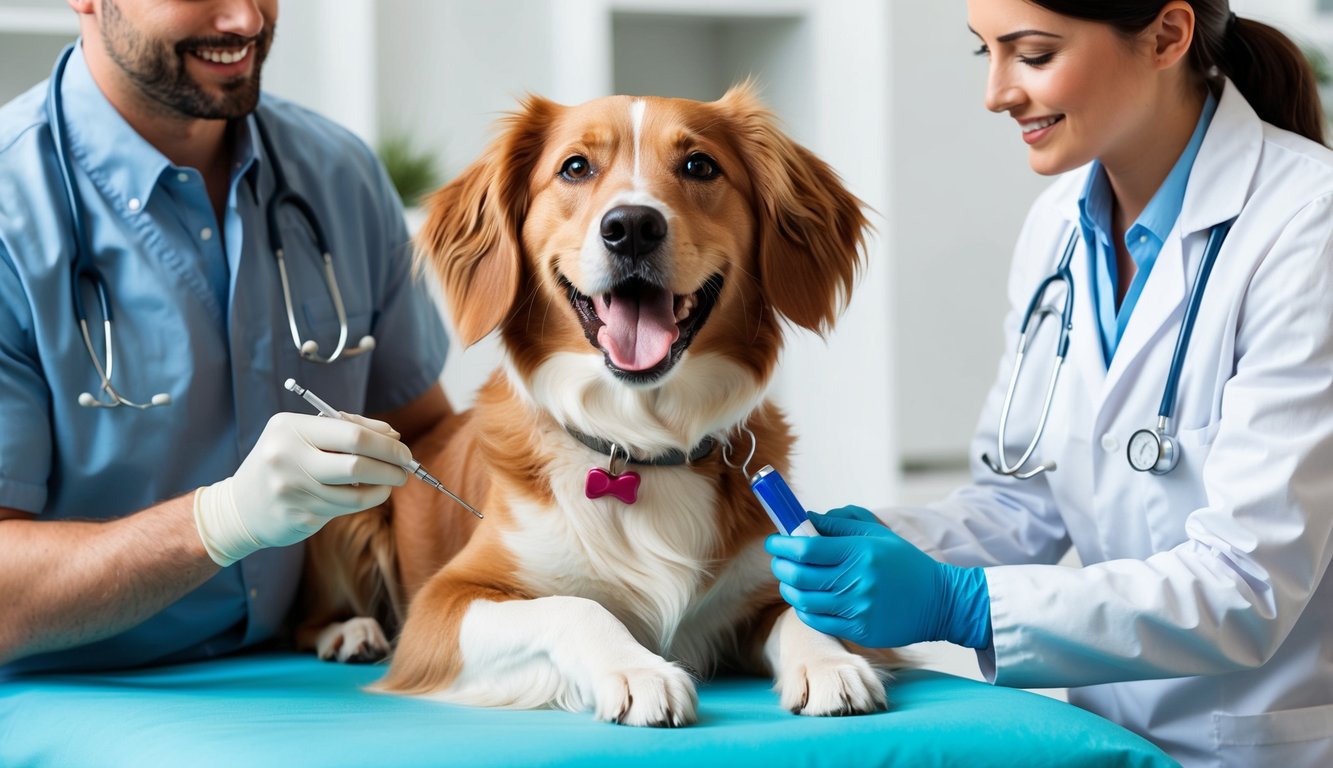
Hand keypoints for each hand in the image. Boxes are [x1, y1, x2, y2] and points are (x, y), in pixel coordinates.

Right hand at [193, 412, 411, 565]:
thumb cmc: (284, 459)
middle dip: (391, 467)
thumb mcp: (305, 433)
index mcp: (290, 428)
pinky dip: (365, 500)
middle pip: (357, 464)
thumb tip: (393, 436)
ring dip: (383, 487)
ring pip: (355, 492)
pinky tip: (370, 494)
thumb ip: (349, 428)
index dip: (386, 444)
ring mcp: (291, 490)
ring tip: (390, 481)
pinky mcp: (298, 517)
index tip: (403, 451)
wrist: (241, 506)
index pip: (352, 434)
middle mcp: (287, 457)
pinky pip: (345, 509)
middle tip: (405, 468)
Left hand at [765, 506, 991, 648]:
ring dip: (788, 588)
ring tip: (789, 579)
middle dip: (781, 565)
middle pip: (800, 575)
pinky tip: (804, 599)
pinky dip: (804, 609)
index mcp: (860, 552)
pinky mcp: (860, 631)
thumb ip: (839, 524)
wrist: (940, 601)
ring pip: (804, 600)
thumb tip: (805, 520)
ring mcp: (858, 609)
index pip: (807, 548)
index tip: (774, 541)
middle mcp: (857, 581)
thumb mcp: (876, 534)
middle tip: (778, 559)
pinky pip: (818, 621)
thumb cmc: (904, 563)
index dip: (783, 544)